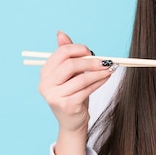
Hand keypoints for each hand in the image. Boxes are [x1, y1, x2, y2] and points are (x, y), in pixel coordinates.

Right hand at [38, 31, 113, 154]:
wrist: (72, 121)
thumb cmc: (72, 93)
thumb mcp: (69, 73)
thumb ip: (66, 54)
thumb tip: (60, 33)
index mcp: (45, 72)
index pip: (61, 53)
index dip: (78, 49)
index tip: (91, 52)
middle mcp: (45, 84)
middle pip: (70, 65)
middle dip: (91, 62)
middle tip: (105, 62)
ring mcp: (54, 96)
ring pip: (82, 78)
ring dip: (99, 72)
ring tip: (110, 70)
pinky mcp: (66, 105)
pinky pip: (87, 89)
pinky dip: (99, 82)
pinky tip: (106, 79)